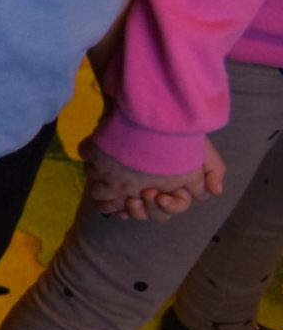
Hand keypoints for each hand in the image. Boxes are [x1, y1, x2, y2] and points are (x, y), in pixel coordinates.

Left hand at [81, 138, 222, 221]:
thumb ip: (213, 169)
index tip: (161, 196)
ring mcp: (137, 189)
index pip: (177, 206)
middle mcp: (158, 190)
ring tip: (129, 199)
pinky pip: (115, 206)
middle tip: (144, 194)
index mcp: (178, 185)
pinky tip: (115, 200)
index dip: (170, 206)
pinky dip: (115, 208)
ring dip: (134, 211)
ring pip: (136, 213)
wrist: (142, 115)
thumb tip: (215, 192)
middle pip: (157, 214)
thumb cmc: (173, 131)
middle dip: (150, 209)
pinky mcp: (116, 185)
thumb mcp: (199, 145)